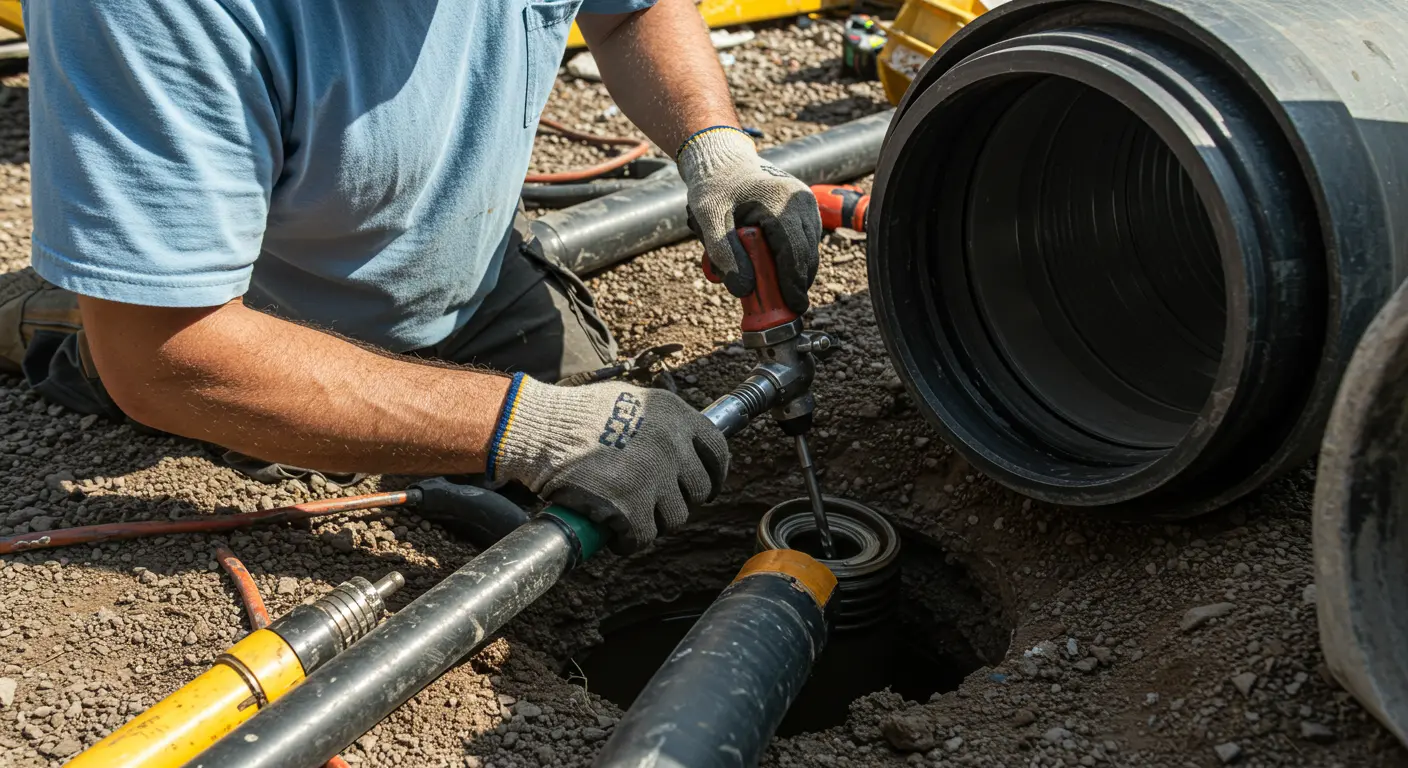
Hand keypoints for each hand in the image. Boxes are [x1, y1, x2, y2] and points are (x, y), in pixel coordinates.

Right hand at [487, 373, 729, 553]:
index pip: (716, 450)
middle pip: (698, 490)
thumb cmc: (575, 415)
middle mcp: (672, 444)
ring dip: (652, 520)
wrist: (539, 429)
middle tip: (652, 502)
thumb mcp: (630, 401)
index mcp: (674, 415)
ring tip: (625, 512)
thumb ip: (660, 423)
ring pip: (675, 517)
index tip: (707, 488)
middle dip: (678, 499)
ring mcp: (654, 476)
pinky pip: (643, 536)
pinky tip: (614, 533)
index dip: (715, 474)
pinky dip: (628, 540)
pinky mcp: (631, 506)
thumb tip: (681, 448)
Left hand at [679, 127, 821, 314]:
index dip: (794, 284)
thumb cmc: (714, 188)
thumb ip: (722, 253)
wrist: (723, 160)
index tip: (793, 307)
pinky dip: (794, 257)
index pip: (794, 252)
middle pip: (806, 254)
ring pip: (810, 250)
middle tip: (785, 305)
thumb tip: (744, 290)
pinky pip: (806, 240)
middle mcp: (800, 201)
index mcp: (780, 202)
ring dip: (795, 271)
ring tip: (777, 286)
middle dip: (796, 283)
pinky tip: (778, 266)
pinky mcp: (805, 206)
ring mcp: (806, 202)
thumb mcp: (708, 219)